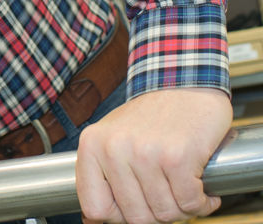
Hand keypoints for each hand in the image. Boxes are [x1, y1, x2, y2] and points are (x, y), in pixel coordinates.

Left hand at [76, 87, 231, 222]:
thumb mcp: (113, 138)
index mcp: (91, 146)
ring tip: (183, 185)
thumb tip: (92, 219)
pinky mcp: (176, 157)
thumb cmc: (150, 117)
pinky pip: (191, 204)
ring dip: (182, 207)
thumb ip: (102, 175)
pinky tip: (200, 185)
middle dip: (157, 214)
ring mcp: (144, 153)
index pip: (94, 209)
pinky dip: (202, 201)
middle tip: (167, 194)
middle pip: (135, 218)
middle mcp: (113, 149)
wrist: (183, 83)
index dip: (118, 216)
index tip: (134, 206)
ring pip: (166, 214)